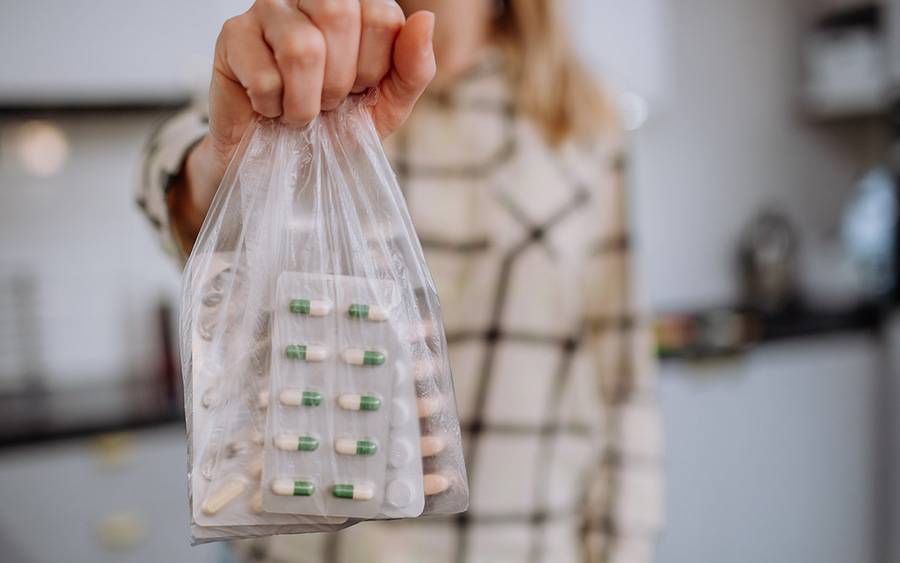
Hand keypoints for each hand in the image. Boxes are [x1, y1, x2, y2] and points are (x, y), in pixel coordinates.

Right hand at [170, 0, 435, 249]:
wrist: (286, 163)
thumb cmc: (337, 126)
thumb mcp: (389, 105)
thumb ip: (414, 67)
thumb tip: (424, 19)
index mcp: (356, 5)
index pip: (381, 15)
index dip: (374, 66)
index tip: (358, 88)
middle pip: (338, 13)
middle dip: (340, 80)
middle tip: (327, 103)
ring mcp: (268, 9)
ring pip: (301, 47)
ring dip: (305, 102)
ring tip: (299, 111)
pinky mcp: (232, 35)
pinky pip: (265, 76)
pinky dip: (274, 108)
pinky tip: (269, 108)